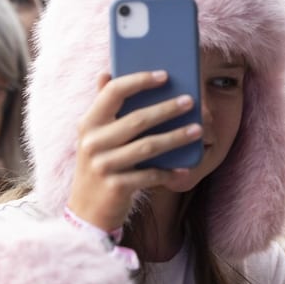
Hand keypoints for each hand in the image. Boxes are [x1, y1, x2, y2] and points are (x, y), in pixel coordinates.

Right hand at [68, 71, 201, 231]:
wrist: (87, 211)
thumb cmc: (101, 165)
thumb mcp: (97, 137)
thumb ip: (104, 108)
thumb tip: (107, 73)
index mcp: (89, 123)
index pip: (112, 92)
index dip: (139, 80)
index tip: (165, 75)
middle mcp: (92, 142)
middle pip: (137, 120)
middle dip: (167, 109)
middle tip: (190, 101)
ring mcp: (103, 165)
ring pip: (148, 146)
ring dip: (176, 137)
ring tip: (197, 130)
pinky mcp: (116, 186)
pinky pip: (150, 175)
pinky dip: (170, 172)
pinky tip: (186, 168)